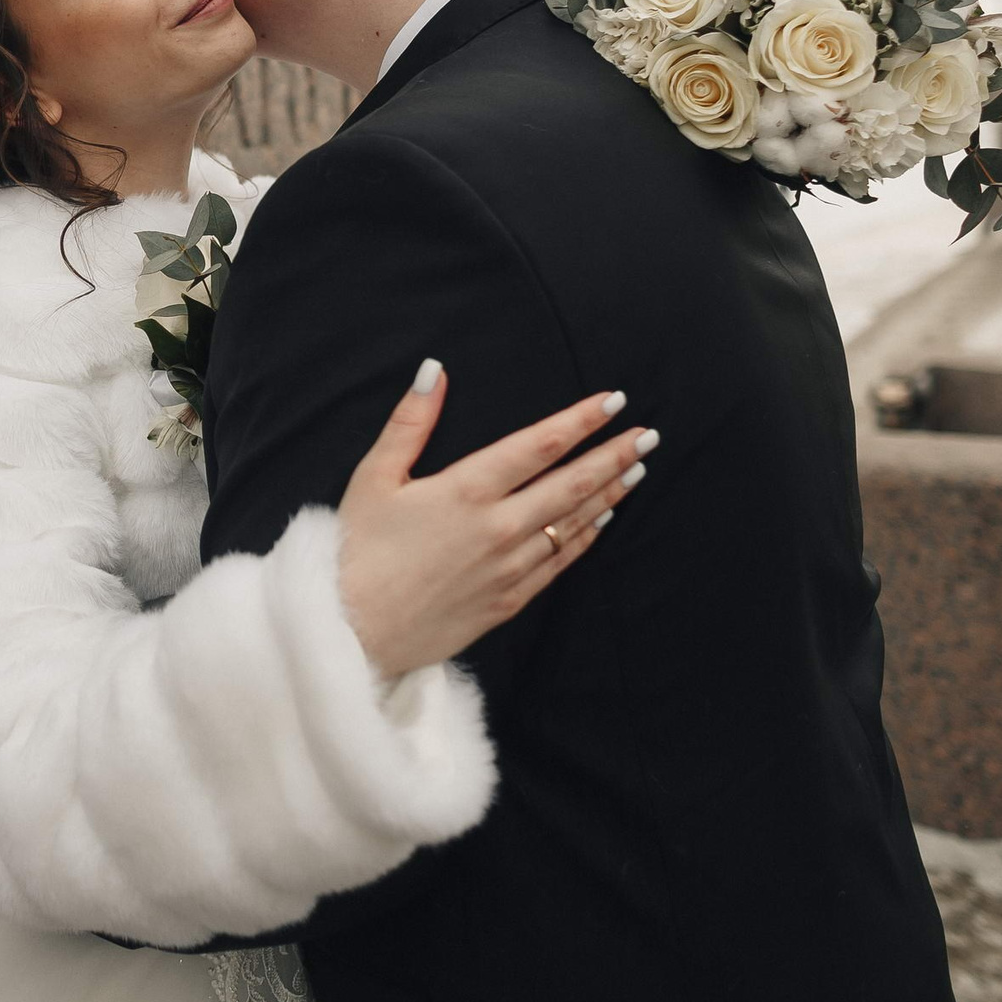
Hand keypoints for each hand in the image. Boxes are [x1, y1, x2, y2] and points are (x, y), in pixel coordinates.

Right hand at [334, 361, 653, 681]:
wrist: (353, 631)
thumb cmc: (358, 550)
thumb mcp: (373, 477)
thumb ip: (410, 422)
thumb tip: (435, 370)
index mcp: (466, 490)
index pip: (539, 445)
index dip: (580, 421)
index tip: (614, 402)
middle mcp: (498, 527)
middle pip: (571, 484)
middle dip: (614, 456)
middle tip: (648, 435)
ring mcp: (509, 567)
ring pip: (573, 523)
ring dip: (609, 493)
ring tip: (636, 471)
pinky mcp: (509, 600)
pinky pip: (560, 563)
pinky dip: (586, 537)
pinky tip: (602, 520)